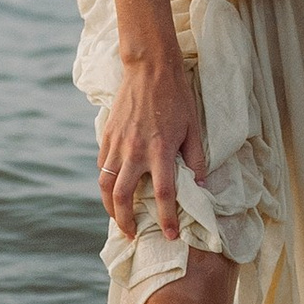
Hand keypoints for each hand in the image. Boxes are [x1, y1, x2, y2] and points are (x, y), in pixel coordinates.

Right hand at [99, 45, 205, 243]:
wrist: (150, 68)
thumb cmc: (177, 97)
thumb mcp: (194, 128)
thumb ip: (196, 159)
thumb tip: (200, 186)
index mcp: (160, 150)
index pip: (163, 194)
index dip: (168, 219)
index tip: (171, 235)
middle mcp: (135, 150)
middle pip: (123, 196)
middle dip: (126, 221)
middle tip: (132, 234)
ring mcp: (117, 143)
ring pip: (105, 184)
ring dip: (110, 206)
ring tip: (118, 218)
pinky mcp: (107, 134)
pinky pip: (103, 165)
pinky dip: (106, 182)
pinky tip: (113, 189)